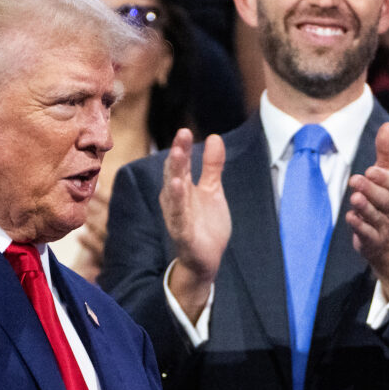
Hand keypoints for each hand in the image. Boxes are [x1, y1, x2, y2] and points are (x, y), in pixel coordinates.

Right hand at [160, 129, 230, 321]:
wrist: (207, 259)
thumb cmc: (205, 222)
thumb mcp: (213, 190)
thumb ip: (212, 166)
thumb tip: (214, 137)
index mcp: (182, 187)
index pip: (181, 163)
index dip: (182, 147)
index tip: (185, 130)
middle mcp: (176, 199)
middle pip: (176, 173)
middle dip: (179, 155)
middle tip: (182, 135)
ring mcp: (178, 216)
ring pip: (174, 192)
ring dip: (175, 174)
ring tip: (178, 156)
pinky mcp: (183, 233)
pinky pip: (179, 217)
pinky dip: (178, 203)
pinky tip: (177, 188)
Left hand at [346, 122, 388, 298]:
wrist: (388, 241)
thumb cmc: (385, 200)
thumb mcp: (387, 175)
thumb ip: (386, 152)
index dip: (384, 178)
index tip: (371, 169)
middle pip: (385, 200)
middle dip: (371, 190)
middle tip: (355, 179)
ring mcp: (383, 226)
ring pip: (375, 217)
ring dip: (365, 207)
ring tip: (354, 197)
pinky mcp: (372, 240)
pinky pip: (367, 234)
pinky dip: (359, 226)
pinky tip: (349, 217)